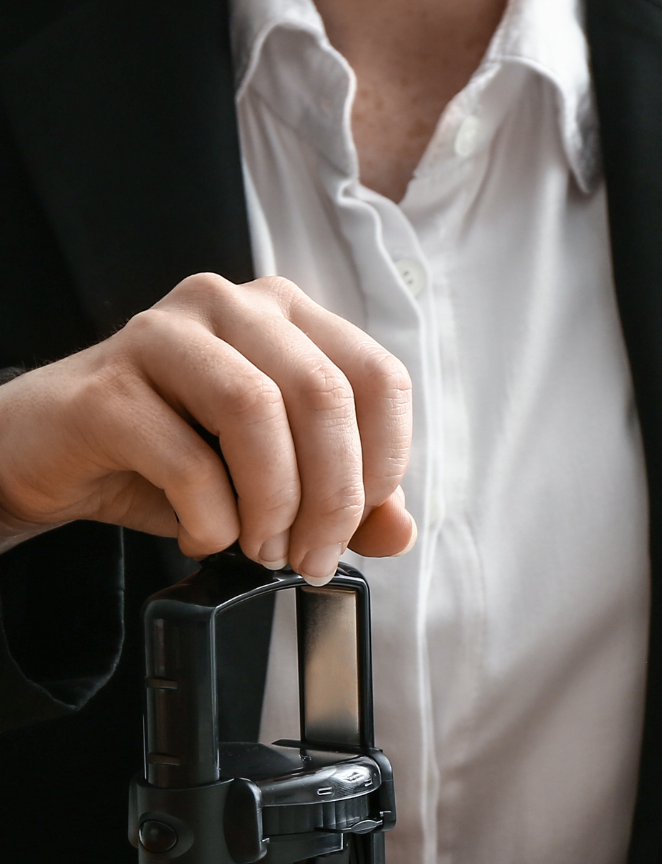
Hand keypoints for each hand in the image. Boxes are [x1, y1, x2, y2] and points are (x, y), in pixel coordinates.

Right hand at [0, 274, 412, 582]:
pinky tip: (201, 534)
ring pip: (257, 413)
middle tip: (309, 557)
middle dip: (331, 500)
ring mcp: (165, 334)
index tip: (357, 523)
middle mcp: (231, 306)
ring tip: (261, 549)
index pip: (379, 379)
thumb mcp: (279, 483)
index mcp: (288, 319)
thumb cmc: (175, 460)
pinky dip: (211, 521)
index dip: (381, 466)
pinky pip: (189, 460)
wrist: (58, 458)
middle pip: (324, 396)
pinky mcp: (110, 384)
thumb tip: (401, 530)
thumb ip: (349, 502)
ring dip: (274, 507)